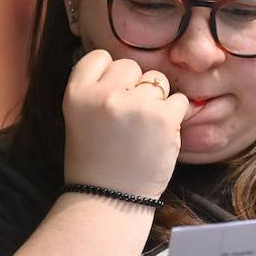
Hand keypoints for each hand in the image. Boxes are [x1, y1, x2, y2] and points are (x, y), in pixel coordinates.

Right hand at [63, 49, 188, 199]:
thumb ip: (96, 89)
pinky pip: (178, 100)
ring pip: (156, 81)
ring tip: (143, 128)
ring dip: (156, 100)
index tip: (111, 96)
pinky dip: (175, 115)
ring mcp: (135, 105)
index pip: (99, 56)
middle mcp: (105, 95)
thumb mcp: (79, 117)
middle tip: (128, 119)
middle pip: (130, 66)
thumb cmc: (95, 160)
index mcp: (76, 93)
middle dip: (134, 87)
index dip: (109, 74)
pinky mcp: (163, 118)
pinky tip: (160, 134)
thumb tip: (125, 66)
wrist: (110, 199)